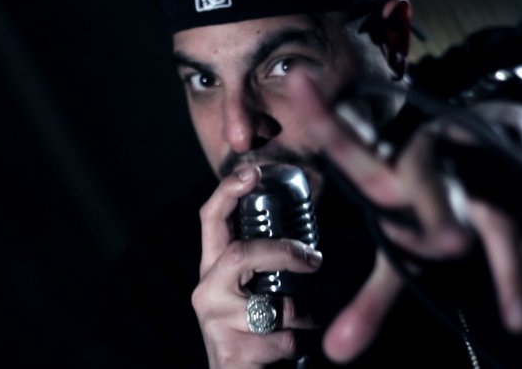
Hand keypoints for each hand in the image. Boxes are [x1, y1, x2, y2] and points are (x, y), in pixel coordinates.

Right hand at [191, 166, 322, 367]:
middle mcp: (206, 291)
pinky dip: (298, 344)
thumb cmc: (254, 331)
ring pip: (273, 305)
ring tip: (307, 323)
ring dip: (303, 316)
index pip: (210, 219)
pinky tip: (291, 350)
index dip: (228, 191)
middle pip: (241, 254)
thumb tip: (308, 239)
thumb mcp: (255, 290)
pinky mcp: (229, 353)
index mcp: (213, 269)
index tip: (253, 171)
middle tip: (315, 260)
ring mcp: (214, 322)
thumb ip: (269, 265)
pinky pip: (282, 339)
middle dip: (284, 252)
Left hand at [289, 74, 521, 362]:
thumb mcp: (406, 244)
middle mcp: (435, 156)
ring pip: (494, 207)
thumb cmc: (437, 197)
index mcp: (393, 167)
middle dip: (438, 208)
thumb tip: (334, 357)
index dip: (325, 119)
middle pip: (430, 178)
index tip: (300, 81)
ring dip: (507, 260)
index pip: (353, 148)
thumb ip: (372, 298)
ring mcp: (483, 160)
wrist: (501, 137)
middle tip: (445, 244)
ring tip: (518, 318)